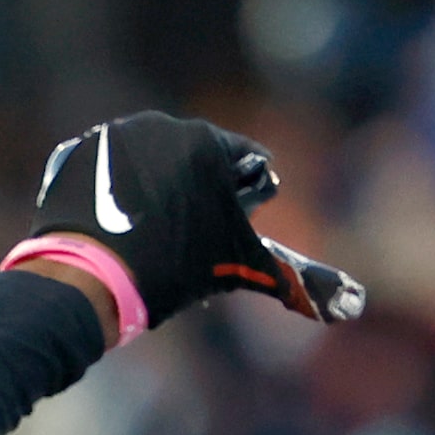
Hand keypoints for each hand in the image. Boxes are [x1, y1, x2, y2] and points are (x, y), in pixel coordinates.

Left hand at [30, 111, 362, 327]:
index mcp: (211, 143)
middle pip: (195, 162)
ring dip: (155, 191)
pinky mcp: (78, 152)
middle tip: (182, 240)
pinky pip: (108, 169)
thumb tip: (356, 307)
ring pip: (152, 164)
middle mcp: (164, 126)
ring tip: (146, 234)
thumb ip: (297, 281)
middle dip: (196, 196)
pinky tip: (113, 225)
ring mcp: (117, 135)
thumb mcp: (239, 269)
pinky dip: (113, 192)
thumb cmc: (170, 273)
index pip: (246, 168)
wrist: (88, 280)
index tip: (220, 234)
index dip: (240, 204)